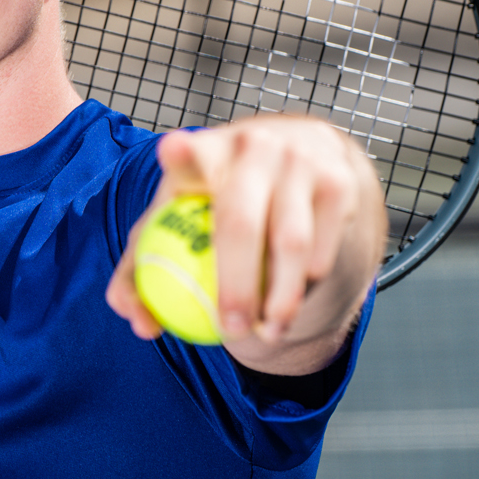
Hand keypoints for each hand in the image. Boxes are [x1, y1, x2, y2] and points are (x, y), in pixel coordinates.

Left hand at [106, 118, 386, 372]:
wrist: (299, 164)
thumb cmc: (219, 203)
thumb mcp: (176, 224)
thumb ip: (142, 273)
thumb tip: (140, 323)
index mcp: (205, 152)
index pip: (189, 152)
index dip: (182, 153)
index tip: (171, 154)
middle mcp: (254, 147)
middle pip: (241, 223)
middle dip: (236, 286)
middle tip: (230, 329)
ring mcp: (300, 162)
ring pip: (291, 244)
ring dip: (280, 299)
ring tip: (267, 331)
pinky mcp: (338, 183)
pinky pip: (321, 251)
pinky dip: (307, 286)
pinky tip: (291, 303)